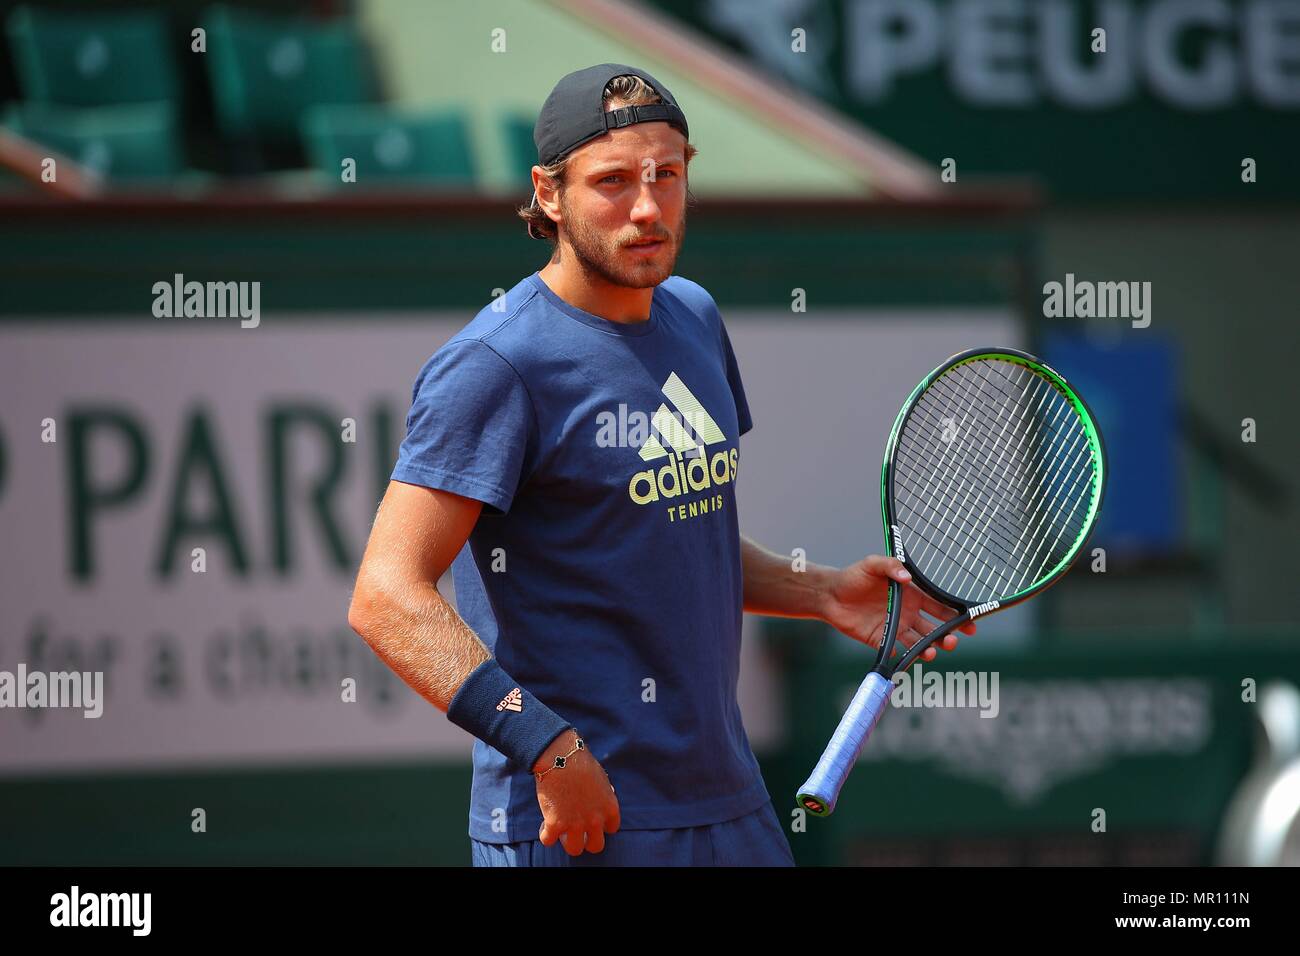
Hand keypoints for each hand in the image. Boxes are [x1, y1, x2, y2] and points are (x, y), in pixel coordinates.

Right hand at [533, 729, 620, 856]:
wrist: (560, 756)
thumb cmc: (579, 762)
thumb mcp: (600, 778)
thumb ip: (603, 793)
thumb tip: (605, 796)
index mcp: (610, 808)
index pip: (611, 829)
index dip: (600, 824)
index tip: (591, 818)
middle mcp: (595, 820)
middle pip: (595, 846)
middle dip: (586, 839)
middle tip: (576, 828)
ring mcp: (575, 824)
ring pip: (574, 849)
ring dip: (567, 840)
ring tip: (561, 829)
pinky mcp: (555, 825)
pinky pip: (548, 841)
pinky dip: (545, 834)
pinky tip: (545, 825)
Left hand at [819, 556, 975, 664]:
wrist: (830, 594)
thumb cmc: (854, 576)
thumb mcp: (872, 564)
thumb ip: (890, 566)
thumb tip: (907, 577)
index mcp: (912, 596)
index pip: (939, 607)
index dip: (956, 616)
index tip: (970, 624)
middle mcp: (907, 614)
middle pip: (934, 629)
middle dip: (947, 636)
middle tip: (953, 641)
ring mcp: (895, 628)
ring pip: (919, 643)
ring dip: (929, 649)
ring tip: (932, 652)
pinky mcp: (880, 640)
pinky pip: (896, 652)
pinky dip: (903, 657)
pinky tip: (905, 657)